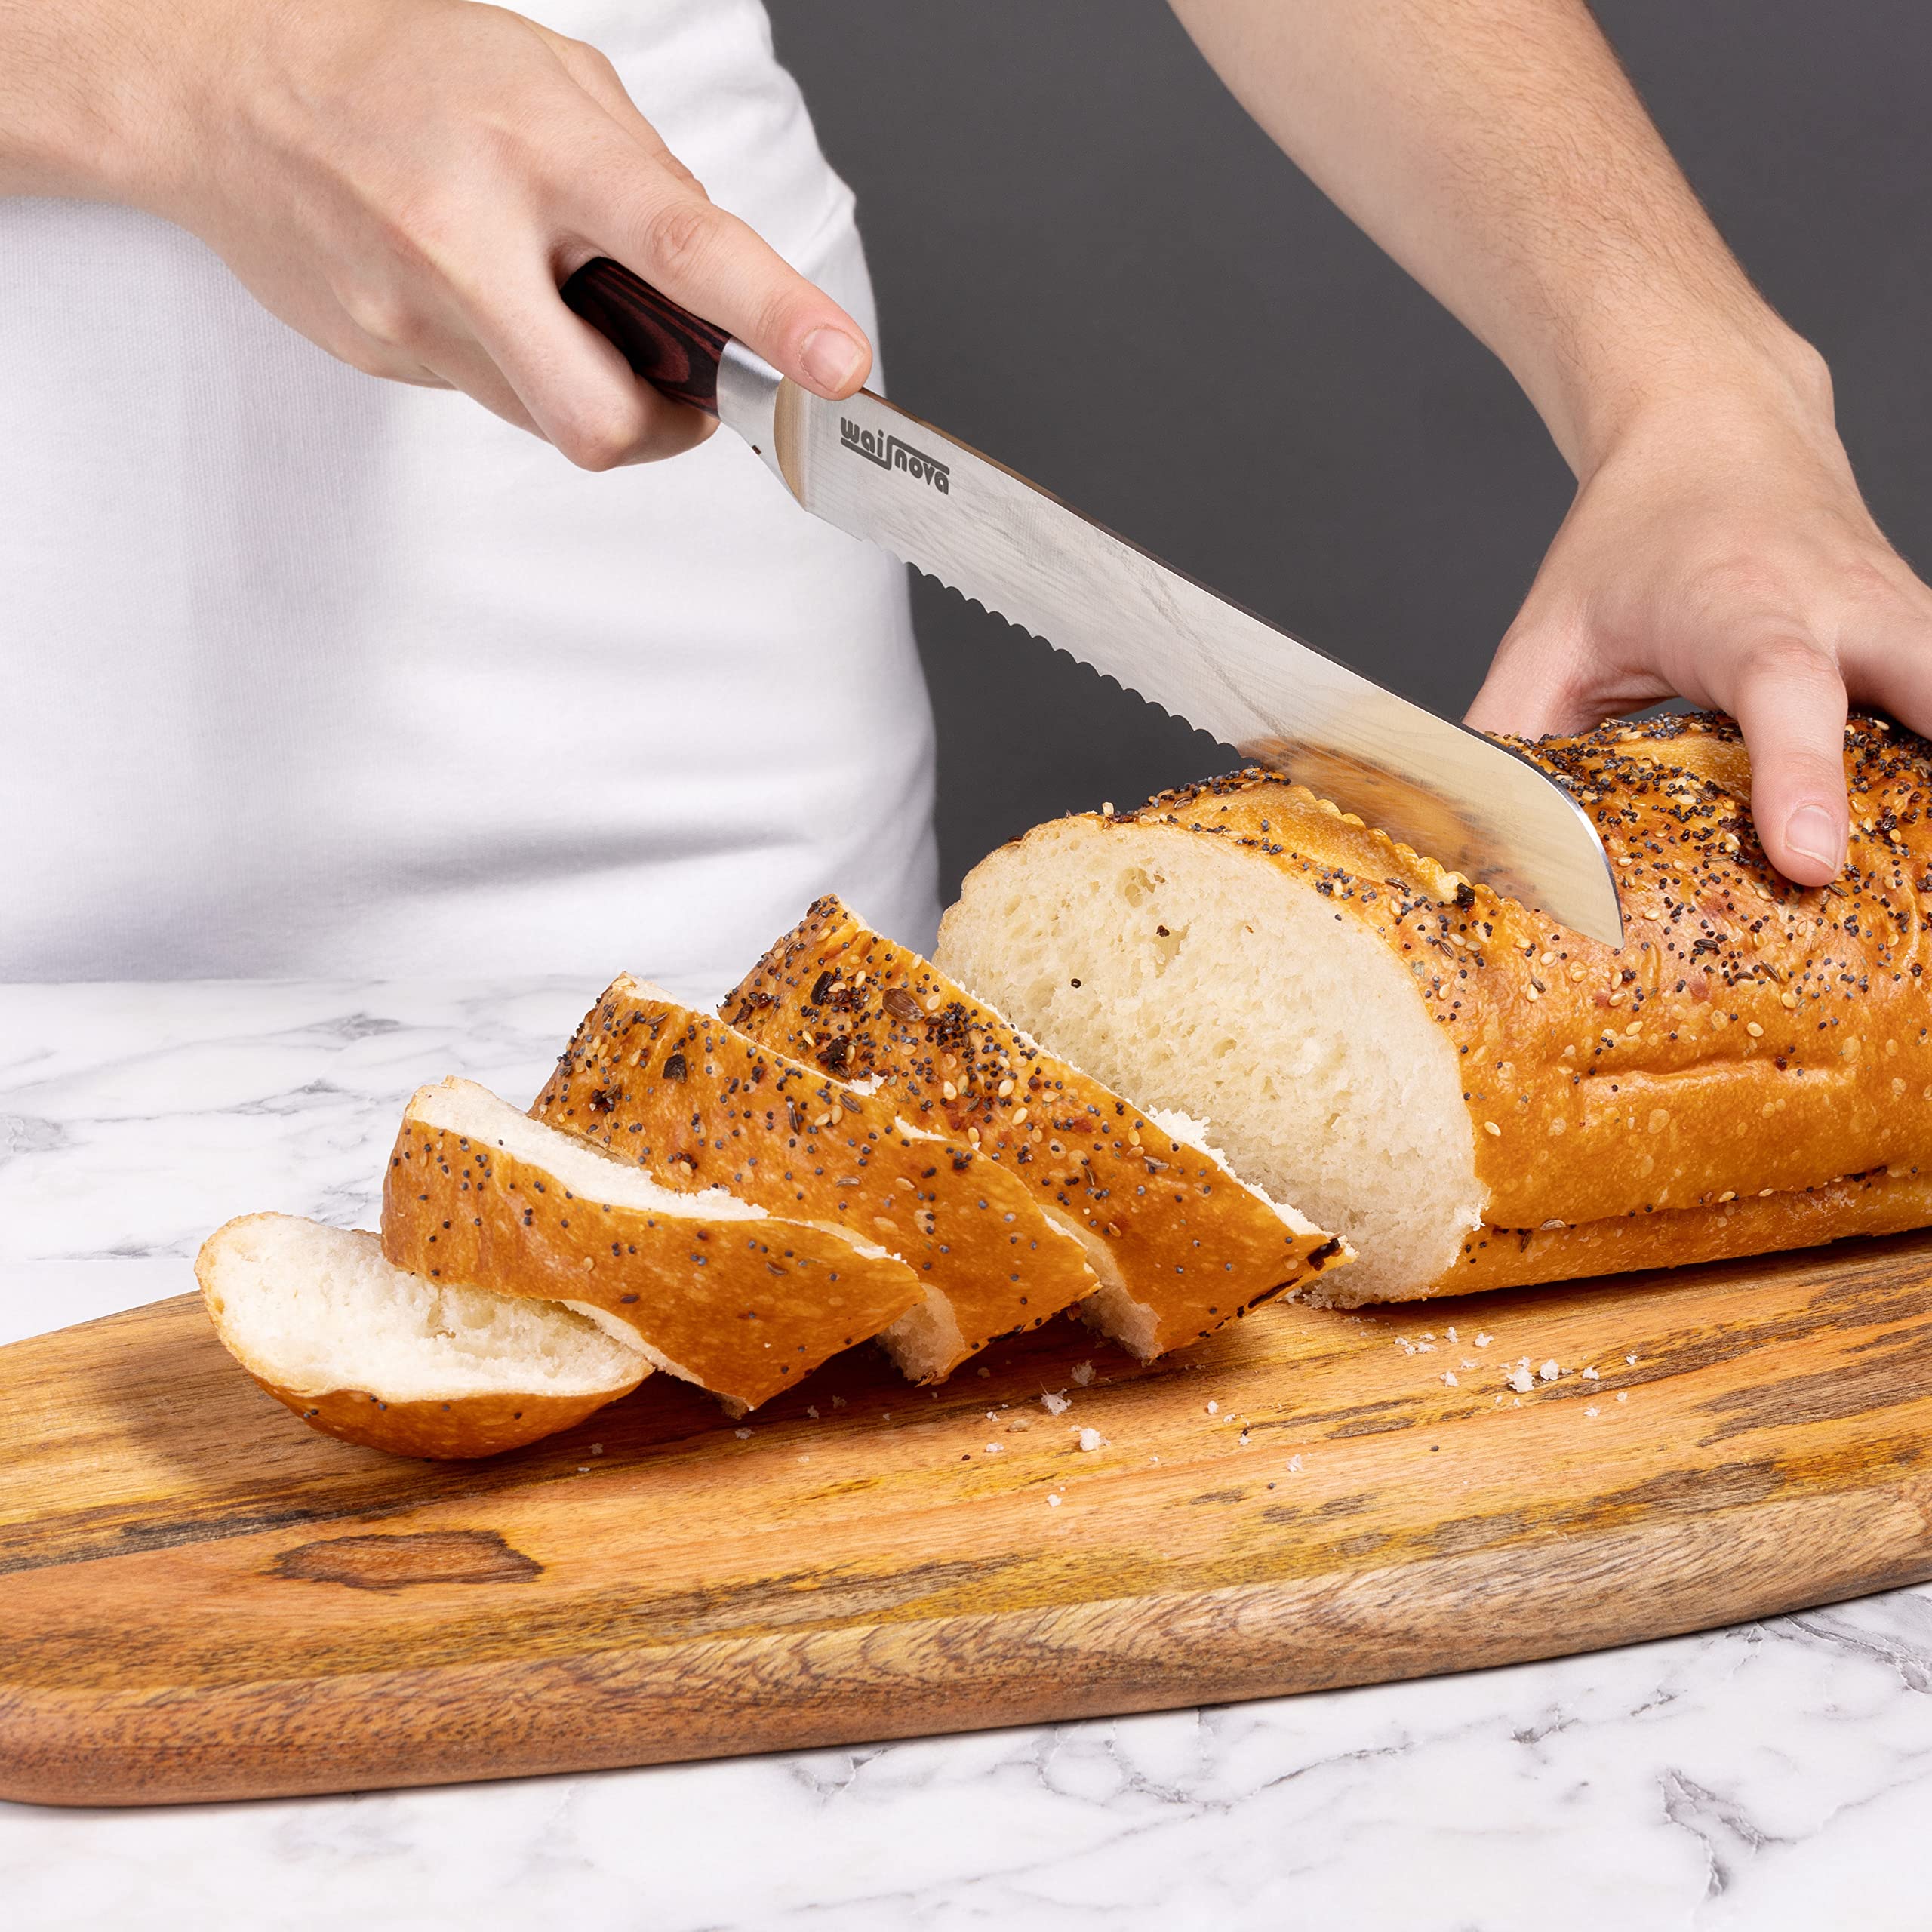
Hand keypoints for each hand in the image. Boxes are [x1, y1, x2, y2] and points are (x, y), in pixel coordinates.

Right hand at [20, 0, 870, 466]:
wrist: (225, 87)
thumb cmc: (402, 71)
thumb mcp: (553, 78)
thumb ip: (647, 178)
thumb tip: (718, 285)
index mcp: (540, 148)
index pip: (682, 248)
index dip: (772, 319)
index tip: (835, 368)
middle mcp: (471, 242)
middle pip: (603, 415)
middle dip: (665, 426)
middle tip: (680, 386)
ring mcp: (415, 315)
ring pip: (550, 422)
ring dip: (590, 386)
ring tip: (554, 300)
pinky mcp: (381, 358)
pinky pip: (493, 401)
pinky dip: (521, 369)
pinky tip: (483, 297)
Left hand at [1465, 343, 1931, 884]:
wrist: (1716, 425)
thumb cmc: (1627, 540)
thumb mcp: (1549, 637)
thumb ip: (1510, 737)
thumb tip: (1469, 838)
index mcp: (1739, 608)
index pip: (1781, 692)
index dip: (1799, 778)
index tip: (1810, 858)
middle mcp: (1841, 609)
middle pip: (1923, 687)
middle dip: (1923, 785)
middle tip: (1892, 867)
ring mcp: (1900, 620)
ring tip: (1906, 870)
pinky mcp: (1924, 640)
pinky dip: (1930, 762)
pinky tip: (1904, 830)